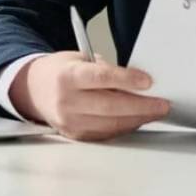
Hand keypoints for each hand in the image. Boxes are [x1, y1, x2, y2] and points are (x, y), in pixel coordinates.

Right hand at [9, 51, 169, 140]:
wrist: (34, 91)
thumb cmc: (60, 72)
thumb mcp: (79, 59)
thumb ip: (105, 70)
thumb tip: (137, 82)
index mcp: (67, 76)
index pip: (101, 78)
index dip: (127, 80)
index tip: (148, 81)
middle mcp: (67, 102)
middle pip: (110, 106)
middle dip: (141, 106)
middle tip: (162, 104)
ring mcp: (70, 122)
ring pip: (111, 124)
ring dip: (138, 119)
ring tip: (154, 111)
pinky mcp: (76, 136)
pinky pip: (106, 133)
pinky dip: (125, 126)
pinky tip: (137, 119)